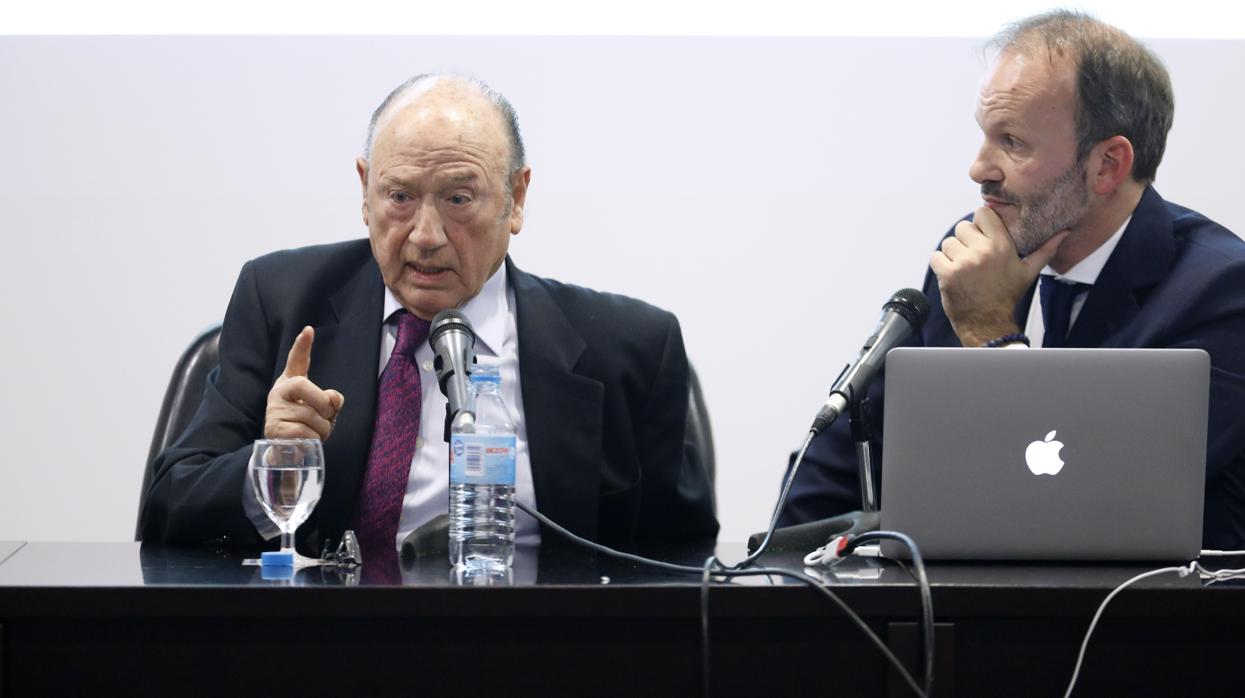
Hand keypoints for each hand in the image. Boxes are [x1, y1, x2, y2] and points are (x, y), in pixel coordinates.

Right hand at [264, 326, 345, 439]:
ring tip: (314, 433)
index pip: (296, 361)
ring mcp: (274, 410)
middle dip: (323, 404)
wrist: (287, 451)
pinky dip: (313, 440)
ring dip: (322, 429)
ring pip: (311, 415)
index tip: (308, 330)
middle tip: (325, 417)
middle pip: (305, 386)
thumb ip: (331, 400)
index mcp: (292, 383)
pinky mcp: (273, 429)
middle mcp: (279, 392)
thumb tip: (333, 399)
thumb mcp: (323, 411)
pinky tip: (305, 441)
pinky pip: (305, 432)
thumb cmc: (306, 426)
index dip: (302, 346)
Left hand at [929, 207, 1068, 346]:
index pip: (982, 213)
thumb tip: (1064, 232)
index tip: (982, 234)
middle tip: (973, 256)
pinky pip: (936, 257)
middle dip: (966, 240)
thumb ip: (1045, 249)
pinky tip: (953, 274)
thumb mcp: (1028, 272)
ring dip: (953, 253)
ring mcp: (963, 262)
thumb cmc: (1007, 296)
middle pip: (962, 227)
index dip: (980, 222)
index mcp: (1002, 245)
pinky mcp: (947, 274)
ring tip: (964, 267)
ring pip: (948, 242)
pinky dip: (941, 264)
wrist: (988, 322)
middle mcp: (982, 251)